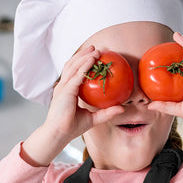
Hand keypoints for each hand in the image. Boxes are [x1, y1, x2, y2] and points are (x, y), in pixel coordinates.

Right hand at [22, 46, 124, 165]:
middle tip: (96, 48)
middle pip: (72, 65)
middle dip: (83, 55)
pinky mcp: (65, 90)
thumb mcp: (93, 118)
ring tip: (95, 50)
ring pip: (73, 66)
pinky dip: (85, 65)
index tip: (95, 57)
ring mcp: (63, 87)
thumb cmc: (72, 128)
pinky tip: (93, 59)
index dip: (83, 63)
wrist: (59, 134)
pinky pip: (77, 74)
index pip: (74, 73)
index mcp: (66, 92)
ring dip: (84, 56)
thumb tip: (122, 108)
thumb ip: (106, 113)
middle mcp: (63, 87)